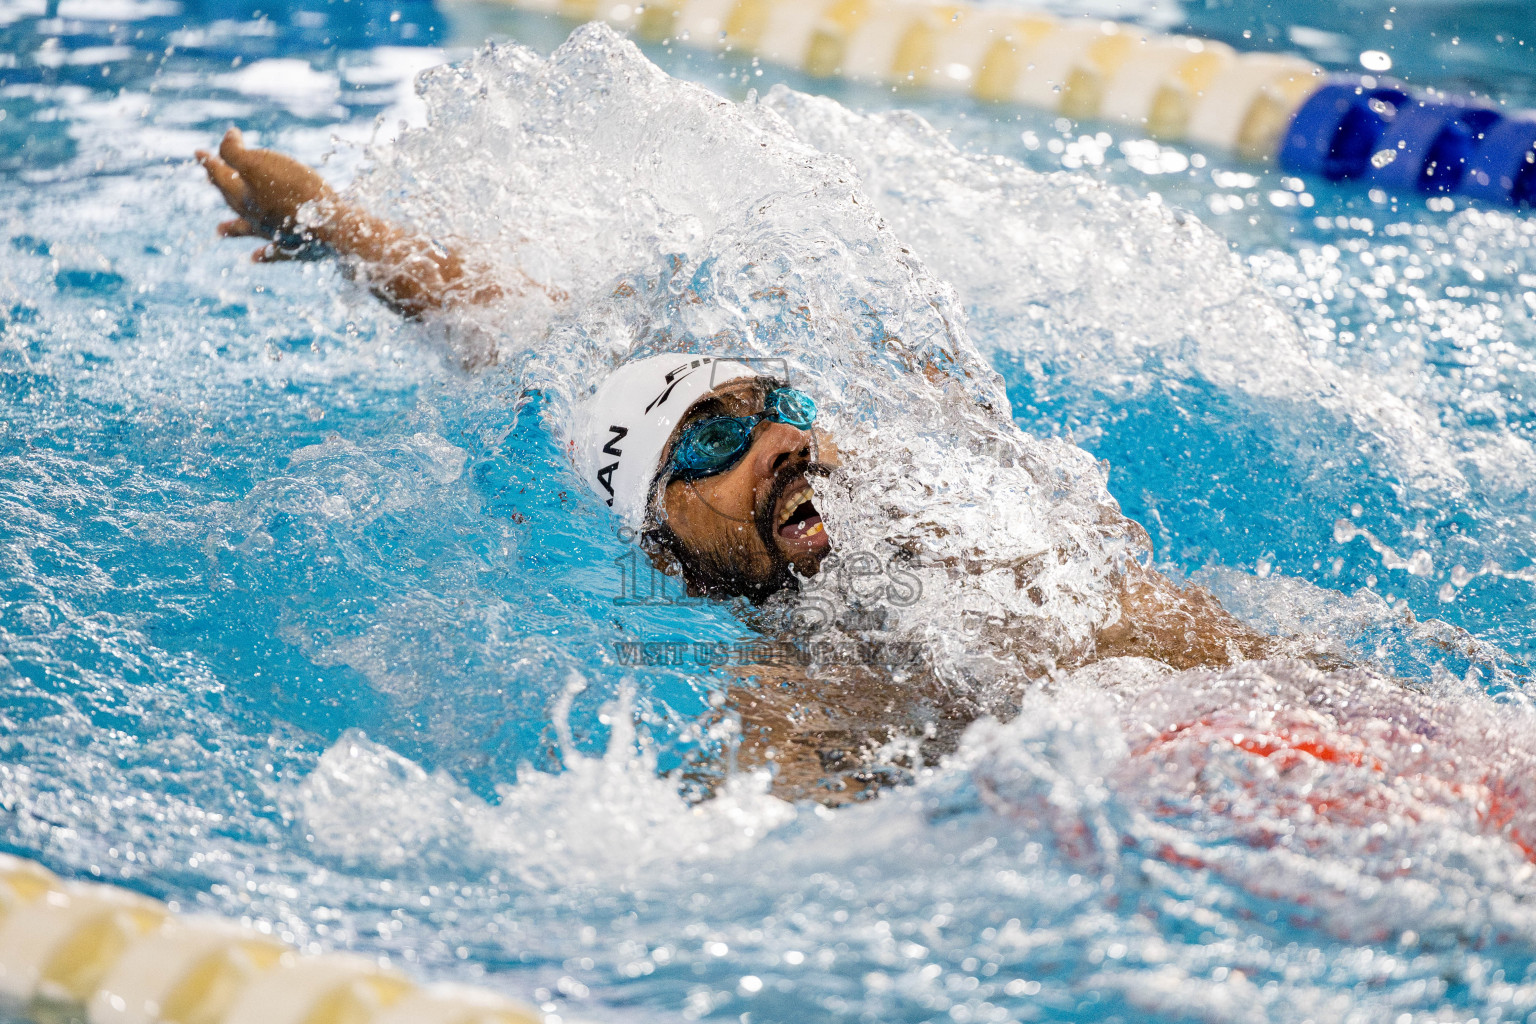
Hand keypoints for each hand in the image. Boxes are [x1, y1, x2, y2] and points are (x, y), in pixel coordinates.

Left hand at [195, 127, 336, 261]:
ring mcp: (275, 235)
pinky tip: (255, 257)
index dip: (210, 161)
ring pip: (247, 228)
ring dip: (233, 227)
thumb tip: (228, 138)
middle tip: (209, 177)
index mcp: (243, 198)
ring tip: (219, 230)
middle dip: (221, 186)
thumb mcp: (259, 163)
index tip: (199, 151)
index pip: (220, 176)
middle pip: (232, 200)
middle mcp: (255, 218)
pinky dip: (264, 254)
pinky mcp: (297, 247)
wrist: (335, 227)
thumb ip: (234, 151)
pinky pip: (275, 251)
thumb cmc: (298, 193)